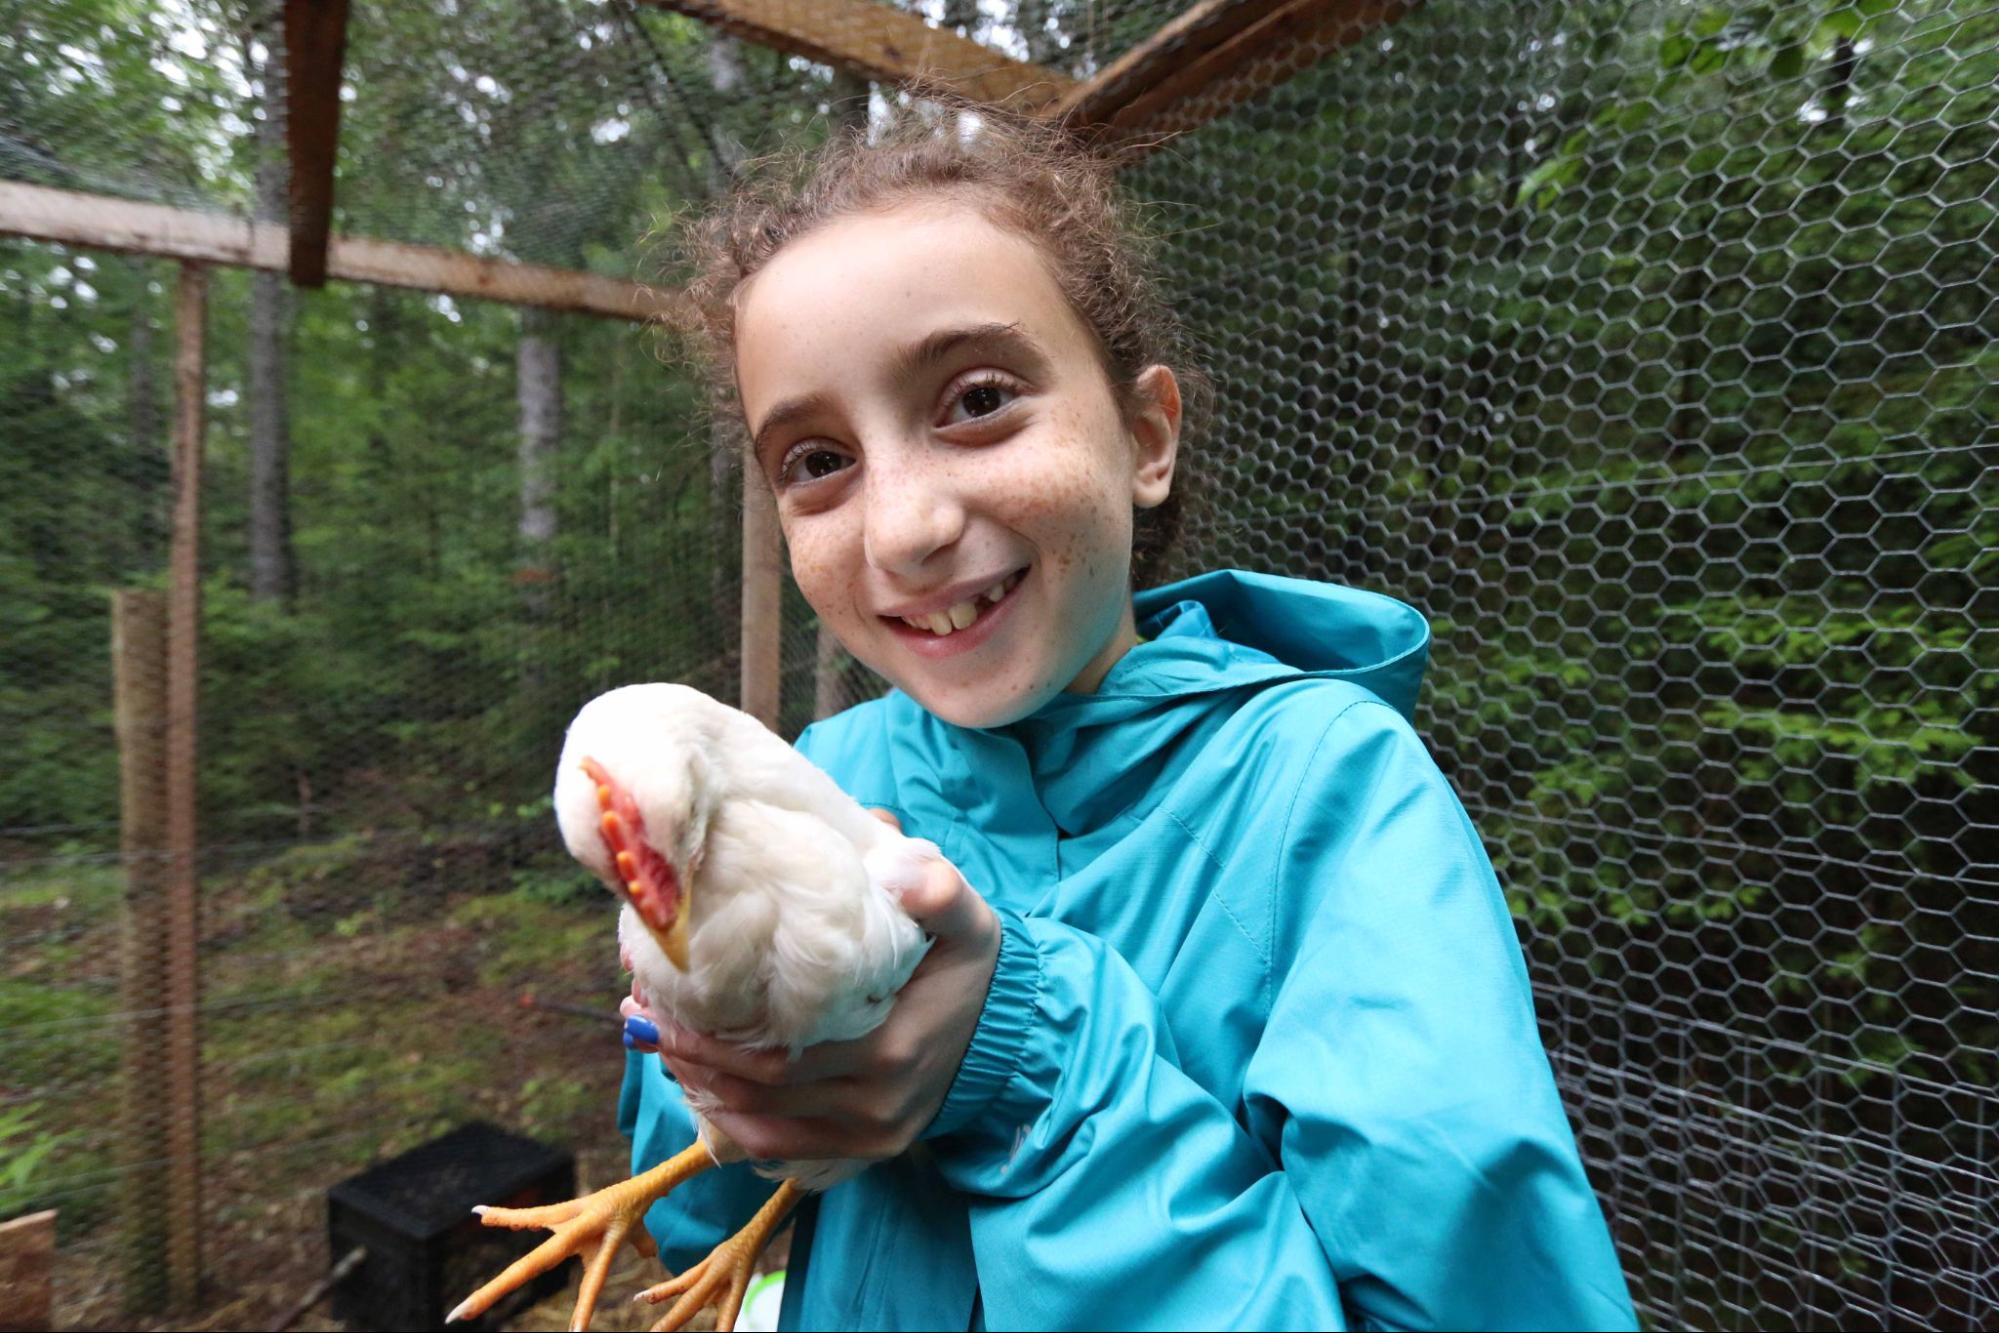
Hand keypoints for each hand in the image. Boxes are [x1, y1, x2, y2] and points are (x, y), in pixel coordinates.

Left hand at [618, 810, 999, 1160]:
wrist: (1009, 1029)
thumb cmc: (970, 965)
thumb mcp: (968, 916)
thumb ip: (937, 886)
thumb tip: (895, 861)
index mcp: (891, 1046)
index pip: (780, 1048)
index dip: (712, 1029)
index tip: (665, 990)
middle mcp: (877, 1101)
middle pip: (760, 1085)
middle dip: (691, 1053)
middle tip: (642, 1012)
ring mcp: (871, 1132)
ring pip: (762, 1121)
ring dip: (702, 1087)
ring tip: (658, 1044)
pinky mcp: (868, 1148)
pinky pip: (783, 1147)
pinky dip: (733, 1123)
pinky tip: (700, 1089)